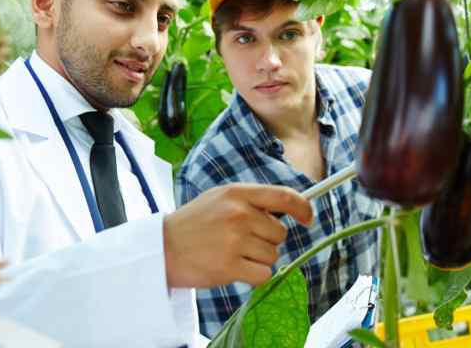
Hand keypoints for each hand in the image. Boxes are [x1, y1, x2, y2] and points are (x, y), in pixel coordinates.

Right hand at [163, 183, 312, 287]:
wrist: (161, 248)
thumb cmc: (194, 223)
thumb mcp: (220, 198)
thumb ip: (251, 200)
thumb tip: (289, 208)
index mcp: (237, 193)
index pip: (284, 196)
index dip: (303, 208)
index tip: (308, 218)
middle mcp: (238, 214)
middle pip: (280, 233)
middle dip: (268, 240)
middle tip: (243, 241)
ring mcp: (234, 241)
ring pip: (273, 255)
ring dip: (259, 259)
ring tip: (233, 254)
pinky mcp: (230, 266)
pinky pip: (263, 275)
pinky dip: (254, 276)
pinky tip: (235, 269)